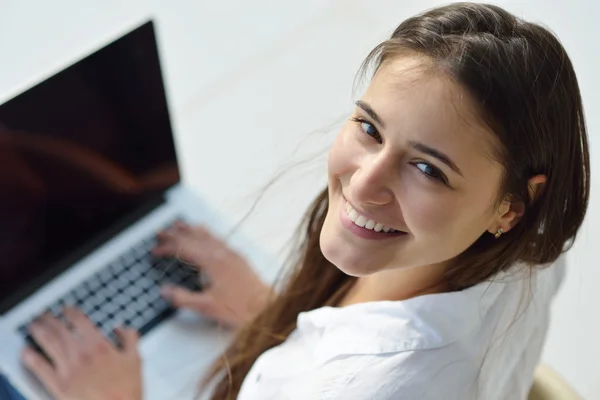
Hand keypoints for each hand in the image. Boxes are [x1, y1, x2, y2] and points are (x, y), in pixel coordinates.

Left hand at [21, 308, 141, 399]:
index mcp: (99, 345)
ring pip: (48, 344)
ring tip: (33, 326)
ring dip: (39, 332)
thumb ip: (130, 339)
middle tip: (43, 315)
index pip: (79, 321)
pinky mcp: (59, 385)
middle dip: (49, 320)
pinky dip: (31, 358)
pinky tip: (26, 352)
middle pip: (60, 330)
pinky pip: (41, 369)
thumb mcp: (135, 359)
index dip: (70, 312)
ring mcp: (68, 369)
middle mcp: (81, 354)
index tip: (65, 309)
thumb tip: (121, 329)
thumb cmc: (126, 390)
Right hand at [153, 221, 270, 328]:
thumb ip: (182, 298)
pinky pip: (220, 240)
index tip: (154, 251)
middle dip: (176, 234)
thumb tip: (164, 291)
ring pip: (208, 236)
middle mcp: (222, 254)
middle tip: (161, 231)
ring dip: (192, 230)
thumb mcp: (206, 307)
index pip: (184, 249)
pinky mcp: (240, 259)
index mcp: (212, 262)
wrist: (266, 309)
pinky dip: (208, 234)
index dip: (167, 248)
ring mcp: (232, 255)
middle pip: (194, 238)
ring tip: (181, 224)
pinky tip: (208, 236)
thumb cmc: (240, 309)